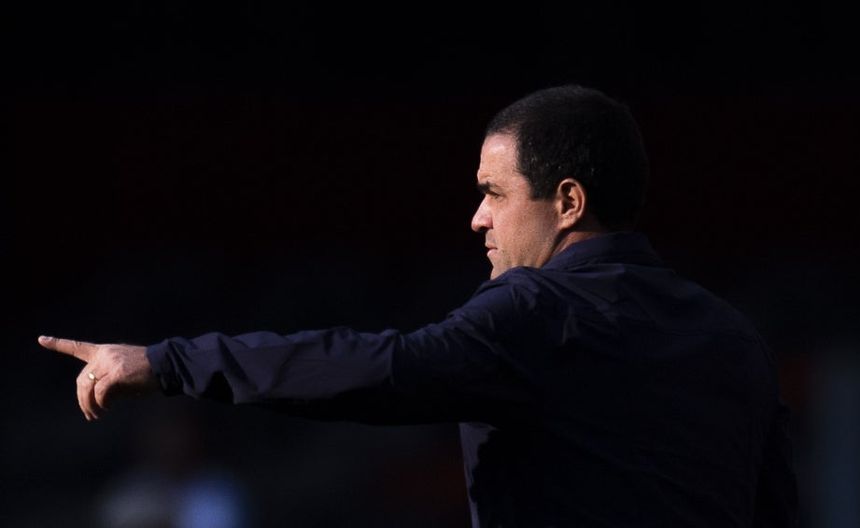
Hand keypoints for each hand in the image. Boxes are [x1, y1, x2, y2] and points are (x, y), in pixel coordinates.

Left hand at [38, 335, 157, 420]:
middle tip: (90, 415)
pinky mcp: (117, 373)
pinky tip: (108, 408)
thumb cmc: (148, 372)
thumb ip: (107, 380)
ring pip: (88, 388)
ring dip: (89, 405)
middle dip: (82, 400)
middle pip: (81, 380)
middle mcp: (104, 355)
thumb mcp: (124, 372)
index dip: (58, 344)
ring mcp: (110, 362)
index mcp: (104, 351)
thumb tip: (97, 401)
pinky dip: (102, 404)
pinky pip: (101, 393)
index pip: (77, 347)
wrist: (167, 364)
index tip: (41, 339)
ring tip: (96, 415)